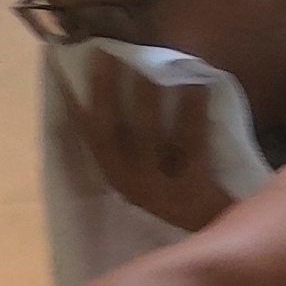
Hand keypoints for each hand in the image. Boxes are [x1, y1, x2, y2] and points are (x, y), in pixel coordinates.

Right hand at [83, 62, 239, 235]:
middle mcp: (129, 184)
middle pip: (109, 132)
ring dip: (146, 100)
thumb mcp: (153, 166)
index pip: (87, 135)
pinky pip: (190, 144)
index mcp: (116, 175)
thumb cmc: (185, 187)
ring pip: (145, 138)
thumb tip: (135, 75)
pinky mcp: (190, 191)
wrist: (222, 231)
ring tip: (150, 67)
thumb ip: (139, 136)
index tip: (63, 67)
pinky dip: (192, 113)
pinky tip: (198, 87)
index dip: (73, 102)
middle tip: (106, 53)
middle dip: (104, 91)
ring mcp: (158, 191)